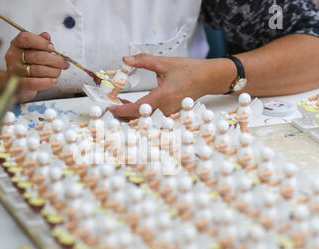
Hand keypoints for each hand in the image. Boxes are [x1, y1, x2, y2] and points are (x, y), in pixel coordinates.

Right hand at [5, 32, 69, 102]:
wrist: (19, 83)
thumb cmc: (28, 63)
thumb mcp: (32, 50)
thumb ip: (39, 41)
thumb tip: (46, 36)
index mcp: (17, 44)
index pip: (26, 38)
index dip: (41, 42)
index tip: (52, 48)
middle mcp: (13, 56)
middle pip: (37, 56)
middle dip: (55, 60)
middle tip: (64, 63)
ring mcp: (15, 70)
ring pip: (39, 70)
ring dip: (54, 71)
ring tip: (59, 71)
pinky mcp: (19, 84)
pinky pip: (34, 83)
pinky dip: (47, 82)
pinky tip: (54, 81)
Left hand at [108, 54, 234, 118]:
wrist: (208, 78)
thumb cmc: (190, 71)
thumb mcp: (165, 63)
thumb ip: (144, 61)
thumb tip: (126, 60)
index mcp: (163, 96)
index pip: (138, 109)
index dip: (122, 111)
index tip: (111, 109)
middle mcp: (166, 109)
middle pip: (139, 118)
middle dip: (123, 114)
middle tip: (111, 107)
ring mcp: (169, 113)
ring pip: (145, 119)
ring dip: (131, 114)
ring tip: (120, 105)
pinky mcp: (170, 114)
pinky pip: (152, 117)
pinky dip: (140, 114)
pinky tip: (134, 106)